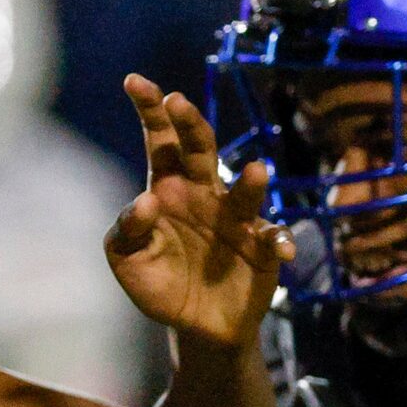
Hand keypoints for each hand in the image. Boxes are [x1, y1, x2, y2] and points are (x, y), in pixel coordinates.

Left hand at [105, 75, 292, 352]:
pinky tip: (278, 251)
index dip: (149, 111)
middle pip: (200, 151)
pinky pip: (274, 237)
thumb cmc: (158, 283)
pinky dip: (279, 242)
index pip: (160, 142)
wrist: (194, 325)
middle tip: (176, 102)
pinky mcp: (262, 247)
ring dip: (252, 184)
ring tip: (255, 172)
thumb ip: (127, 230)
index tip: (134, 81)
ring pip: (246, 192)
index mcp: (168, 189)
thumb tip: (147, 201)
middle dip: (190, 125)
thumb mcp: (128, 260)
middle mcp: (204, 194)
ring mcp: (236, 219)